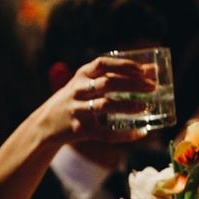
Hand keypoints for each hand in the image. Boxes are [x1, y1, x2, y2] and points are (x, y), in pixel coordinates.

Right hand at [43, 56, 157, 143]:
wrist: (45, 125)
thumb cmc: (75, 101)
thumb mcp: (86, 84)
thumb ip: (112, 77)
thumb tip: (149, 71)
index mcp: (81, 75)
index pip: (103, 64)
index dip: (123, 65)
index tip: (143, 69)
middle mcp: (78, 90)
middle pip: (108, 83)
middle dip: (132, 84)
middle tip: (152, 87)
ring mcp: (78, 110)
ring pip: (106, 106)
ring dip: (128, 106)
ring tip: (146, 107)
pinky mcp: (80, 130)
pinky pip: (105, 134)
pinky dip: (124, 135)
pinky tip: (140, 132)